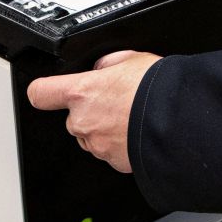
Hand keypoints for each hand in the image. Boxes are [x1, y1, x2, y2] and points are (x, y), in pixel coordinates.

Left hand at [25, 50, 161, 173]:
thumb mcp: (132, 59)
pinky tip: (137, 132)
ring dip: (105, 128)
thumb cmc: (158, 91)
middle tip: (115, 102)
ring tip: (131, 117)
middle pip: (72, 117)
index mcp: (82, 92)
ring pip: (92, 136)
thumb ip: (107, 65)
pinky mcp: (113, 162)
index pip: (41, 93)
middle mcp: (83, 121)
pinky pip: (110, 151)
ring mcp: (97, 144)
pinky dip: (120, 144)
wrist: (181, 123)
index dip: (44, 91)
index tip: (48, 91)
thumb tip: (102, 69)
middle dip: (89, 111)